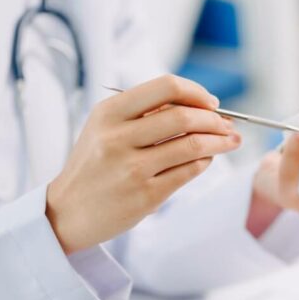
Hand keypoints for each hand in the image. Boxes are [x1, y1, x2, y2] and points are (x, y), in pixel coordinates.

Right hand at [46, 75, 240, 252]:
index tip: (211, 103)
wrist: (66, 212)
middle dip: (215, 119)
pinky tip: (208, 159)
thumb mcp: (105, 128)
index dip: (197, 92)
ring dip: (220, 141)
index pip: (166, 87)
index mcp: (109, 113)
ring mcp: (132, 168)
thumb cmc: (94, 166)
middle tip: (228, 125)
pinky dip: (205, 161)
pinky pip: (188, 172)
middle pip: (184, 116)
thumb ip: (144, 114)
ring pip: (192, 145)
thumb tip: (201, 106)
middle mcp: (118, 138)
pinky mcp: (145, 195)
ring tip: (231, 140)